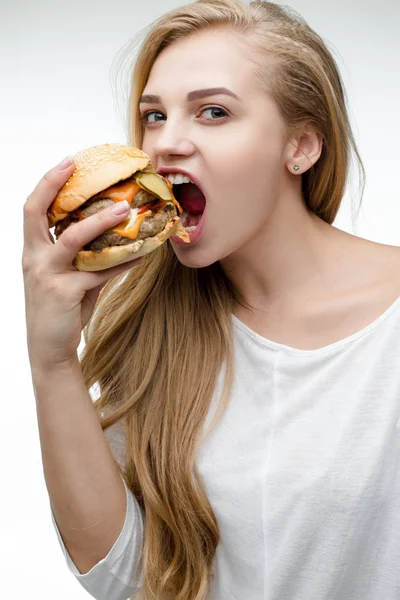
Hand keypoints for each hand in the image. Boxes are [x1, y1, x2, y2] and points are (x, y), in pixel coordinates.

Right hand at [22, 156, 140, 370]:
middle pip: (36, 212)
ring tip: (124, 209)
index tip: (68, 163)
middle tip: (78, 166)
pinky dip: (123, 261)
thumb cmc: (60, 310)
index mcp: (33, 251)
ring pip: (73, 238)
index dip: (47, 183)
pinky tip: (142, 254)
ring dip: (100, 221)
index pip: (32, 209)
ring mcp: (47, 274)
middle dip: (54, 185)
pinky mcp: (65, 292)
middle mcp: (34, 258)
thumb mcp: (67, 278)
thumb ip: (84, 257)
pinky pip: (101, 271)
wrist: (50, 348)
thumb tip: (116, 238)